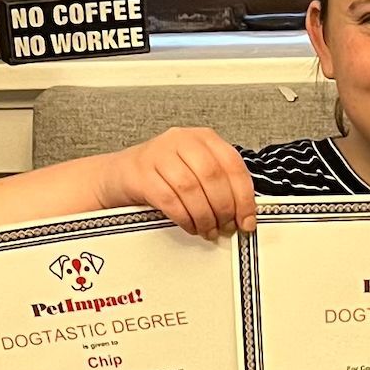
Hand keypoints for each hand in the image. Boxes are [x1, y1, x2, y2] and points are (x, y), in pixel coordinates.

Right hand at [97, 128, 256, 238]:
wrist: (122, 175)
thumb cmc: (166, 176)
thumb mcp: (197, 172)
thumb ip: (221, 186)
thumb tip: (245, 217)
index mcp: (204, 138)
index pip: (233, 165)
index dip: (243, 197)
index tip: (246, 222)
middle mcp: (182, 140)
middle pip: (212, 176)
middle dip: (223, 209)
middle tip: (225, 228)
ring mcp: (160, 154)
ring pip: (191, 188)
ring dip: (204, 216)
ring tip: (208, 231)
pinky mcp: (142, 173)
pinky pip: (169, 199)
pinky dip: (184, 218)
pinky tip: (190, 227)